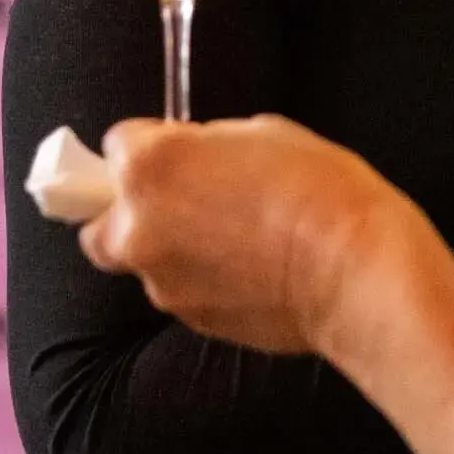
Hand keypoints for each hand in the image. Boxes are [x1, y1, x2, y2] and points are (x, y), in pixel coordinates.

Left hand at [79, 116, 432, 356]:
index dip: (154, 145)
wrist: (355, 271)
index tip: (184, 150)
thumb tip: (196, 162)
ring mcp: (161, 281)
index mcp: (149, 166)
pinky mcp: (190, 321)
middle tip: (182, 203)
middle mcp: (138, 227)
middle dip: (129, 211)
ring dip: (171, 249)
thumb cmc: (320, 190)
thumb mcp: (261, 133)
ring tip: (234, 242)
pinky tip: (250, 273)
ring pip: (142, 261)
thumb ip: (207, 147)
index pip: (117, 144)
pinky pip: (181, 292)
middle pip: (98, 220)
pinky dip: (202, 282)